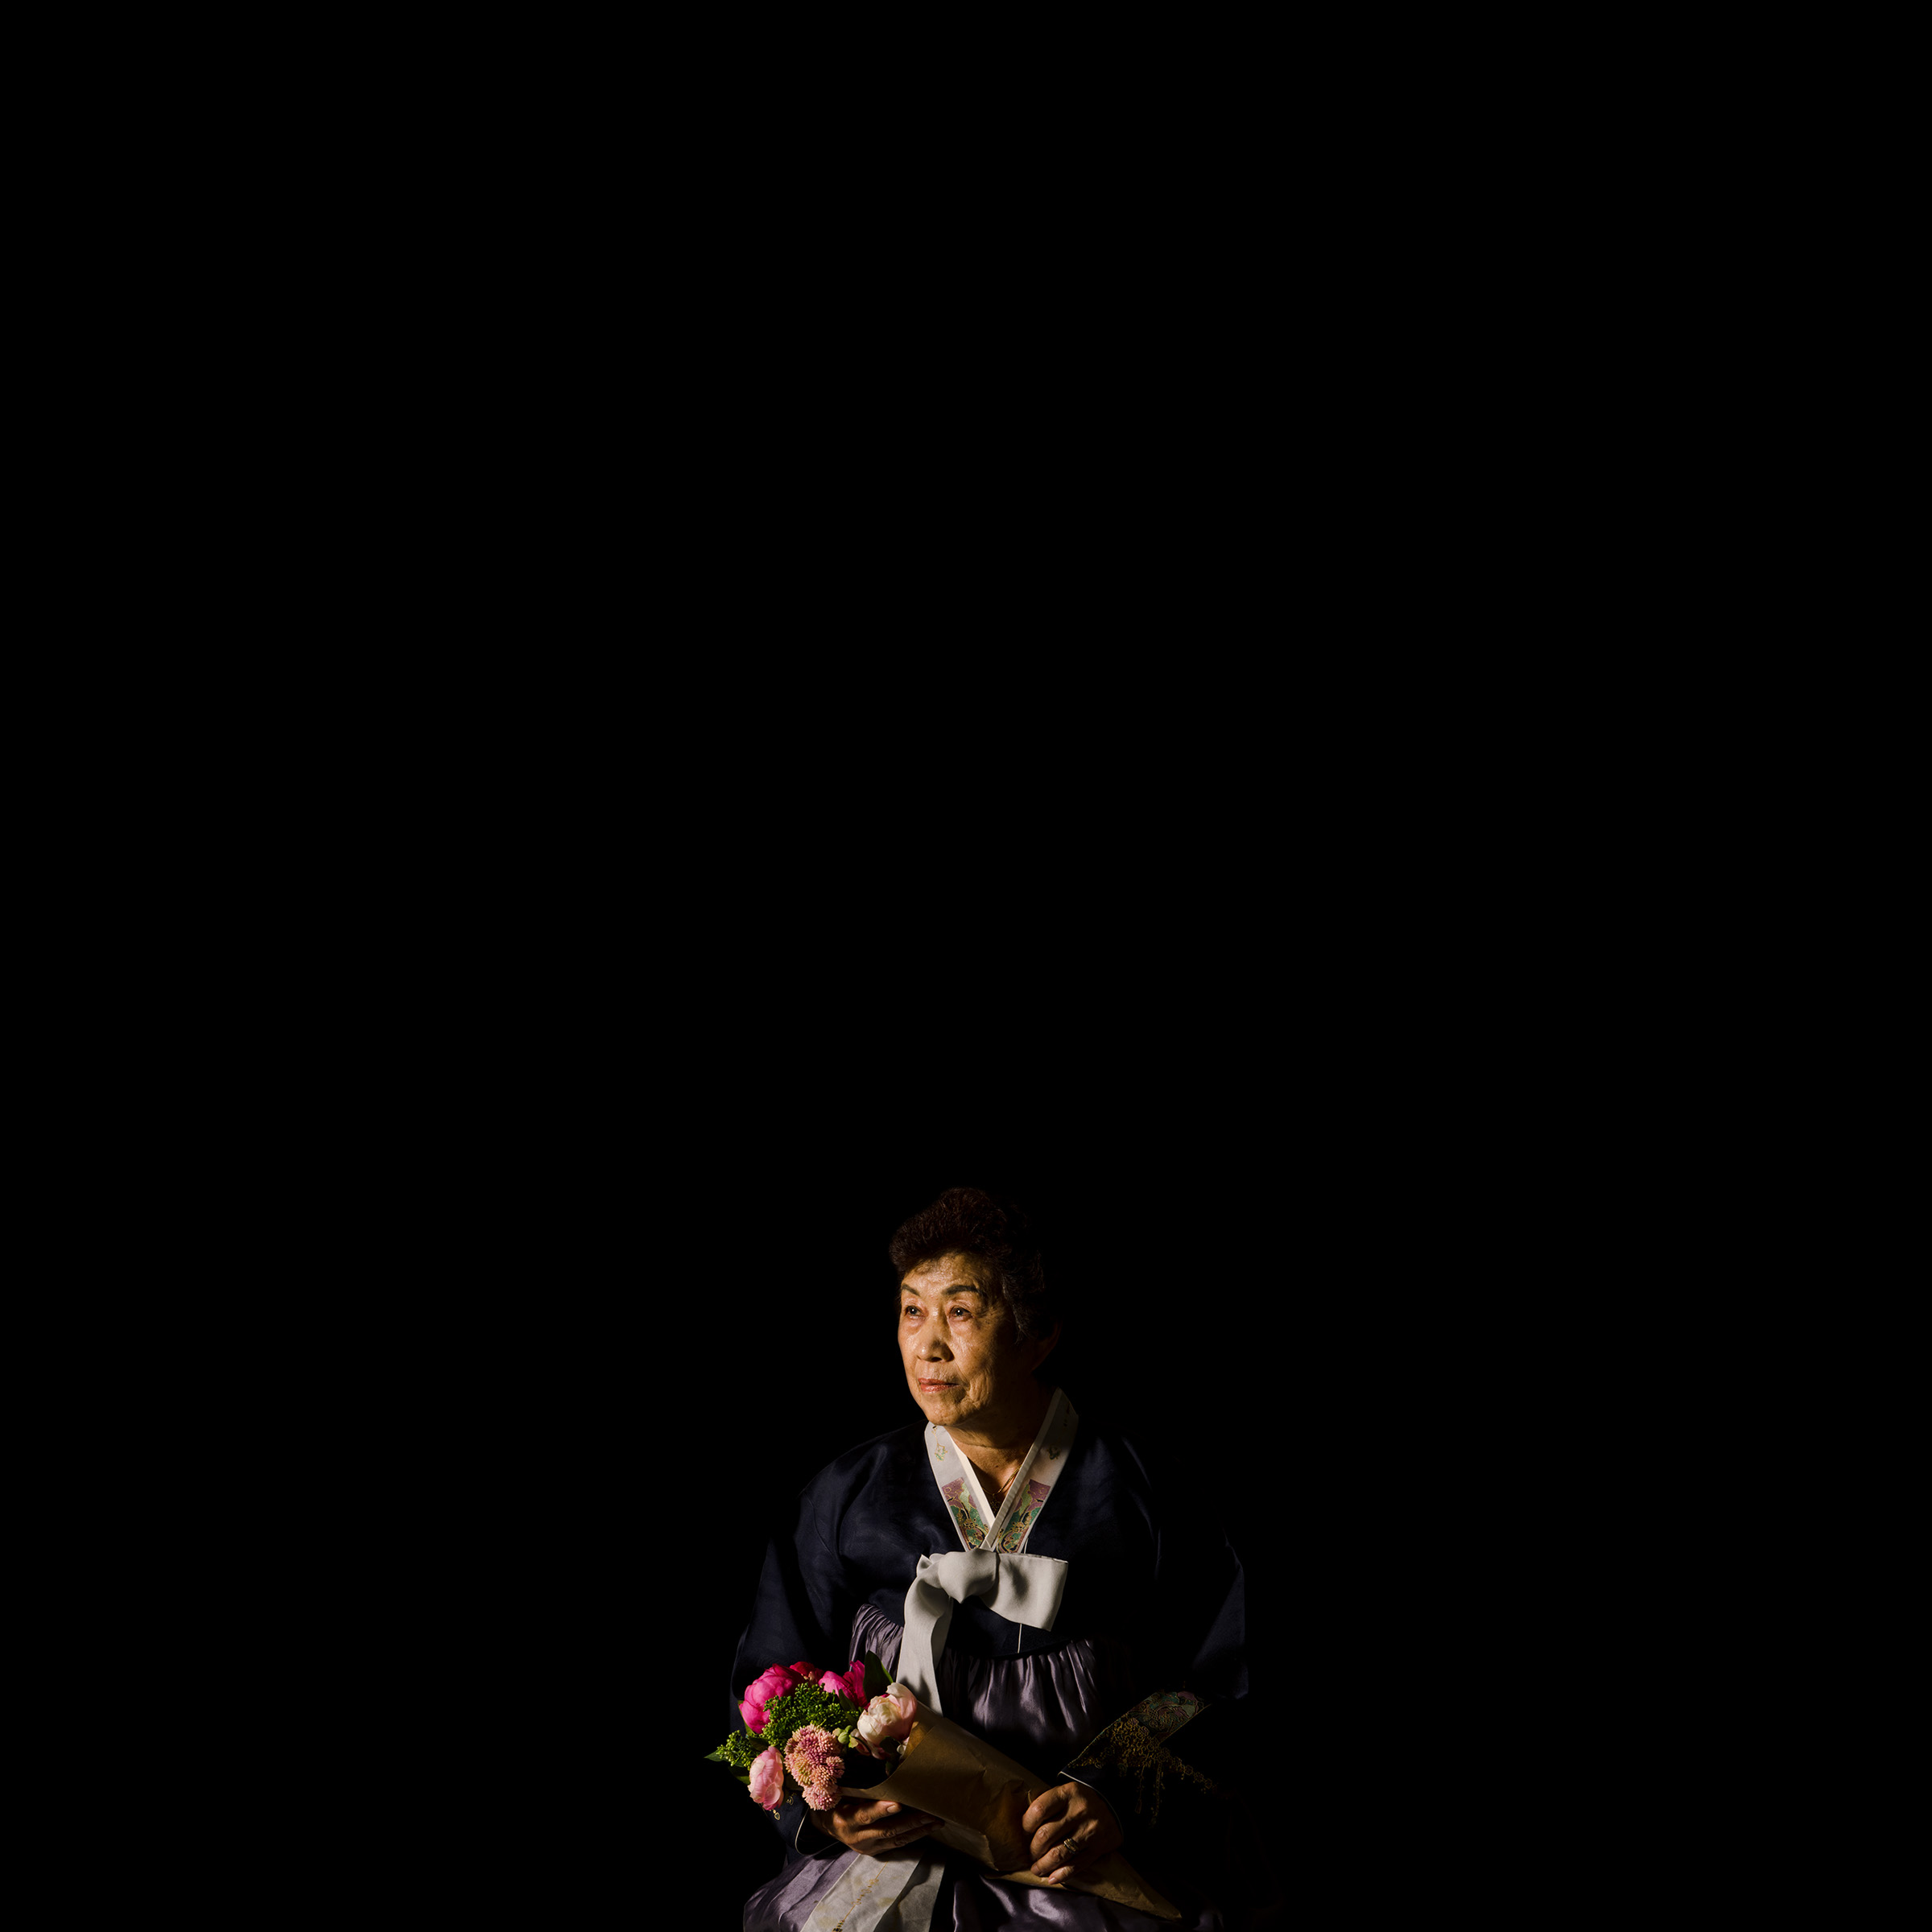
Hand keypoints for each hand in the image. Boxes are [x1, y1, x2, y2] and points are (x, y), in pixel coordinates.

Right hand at [815, 1795, 939, 1857]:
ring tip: (936, 1821)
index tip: (898, 1803)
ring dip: (918, 1830)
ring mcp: (867, 1846)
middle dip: (911, 1821)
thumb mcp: (840, 1792)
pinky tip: (926, 1828)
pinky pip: (897, 1844)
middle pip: (887, 1829)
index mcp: (846, 1819)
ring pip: (896, 1839)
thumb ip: (857, 1785)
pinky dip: (913, 1836)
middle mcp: (857, 1837)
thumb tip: (877, 1764)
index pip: (865, 1815)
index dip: (881, 1810)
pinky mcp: (875, 1851)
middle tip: (930, 1813)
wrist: (828, 1825)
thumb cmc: (836, 1800)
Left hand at [1021, 1781, 1121, 1884]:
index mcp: (1067, 1793)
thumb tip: (1024, 1826)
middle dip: (1033, 1849)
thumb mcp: (1066, 1793)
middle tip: (1031, 1854)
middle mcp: (1079, 1811)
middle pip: (1046, 1834)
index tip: (1025, 1831)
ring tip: (1036, 1869)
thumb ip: (1048, 1804)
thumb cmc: (1081, 1801)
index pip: (1039, 1809)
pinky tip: (1051, 1878)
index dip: (1027, 1823)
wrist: (1115, 1807)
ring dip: (1043, 1865)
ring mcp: (1089, 1831)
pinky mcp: (1097, 1848)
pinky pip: (1075, 1866)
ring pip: (1058, 1854)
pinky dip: (1061, 1875)